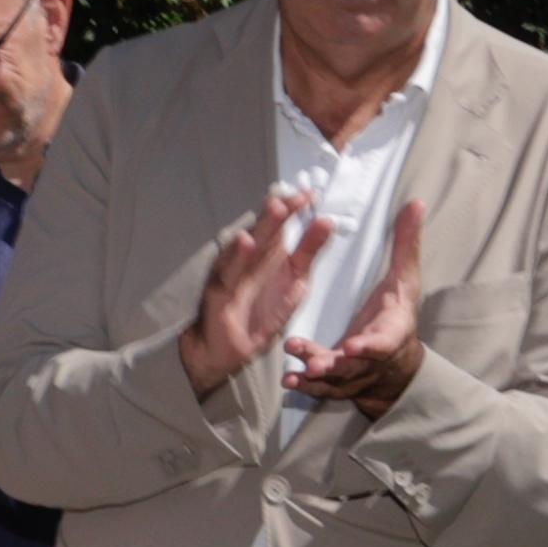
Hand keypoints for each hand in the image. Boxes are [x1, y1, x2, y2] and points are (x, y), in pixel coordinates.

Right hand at [177, 194, 322, 394]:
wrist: (227, 351)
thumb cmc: (259, 314)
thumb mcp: (295, 282)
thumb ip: (309, 251)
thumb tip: (328, 221)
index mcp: (267, 255)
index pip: (280, 227)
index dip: (293, 211)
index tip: (310, 195)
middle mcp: (247, 261)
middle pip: (262, 235)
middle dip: (276, 217)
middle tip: (290, 198)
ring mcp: (231, 277)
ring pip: (243, 253)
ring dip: (256, 235)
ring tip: (272, 214)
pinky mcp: (219, 297)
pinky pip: (229, 278)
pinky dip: (236, 261)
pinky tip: (244, 244)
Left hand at [285, 194, 426, 413]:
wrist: (397, 358)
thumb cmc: (398, 312)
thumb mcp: (406, 278)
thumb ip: (406, 244)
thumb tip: (416, 203)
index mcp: (391, 333)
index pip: (383, 341)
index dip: (370, 345)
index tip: (355, 345)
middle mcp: (372, 359)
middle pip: (354, 366)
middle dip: (335, 366)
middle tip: (315, 364)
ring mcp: (355, 374)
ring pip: (335, 381)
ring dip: (314, 378)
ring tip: (293, 374)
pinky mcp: (338, 382)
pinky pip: (322, 389)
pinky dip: (306, 388)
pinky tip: (288, 380)